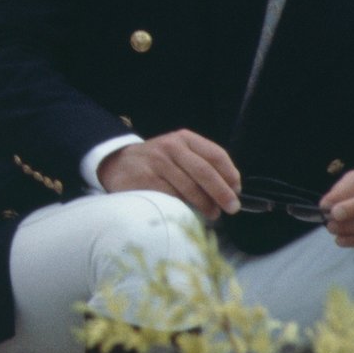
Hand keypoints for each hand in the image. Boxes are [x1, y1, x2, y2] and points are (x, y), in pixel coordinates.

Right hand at [97, 129, 241, 219]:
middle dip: (222, 192)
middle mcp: (171, 147)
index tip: (237, 190)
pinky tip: (190, 213)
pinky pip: (172, 196)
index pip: (216, 155)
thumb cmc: (156, 163)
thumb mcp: (177, 153)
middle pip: (205, 171)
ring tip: (213, 214)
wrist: (117, 163)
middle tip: (232, 208)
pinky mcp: (145, 179)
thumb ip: (200, 163)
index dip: (230, 174)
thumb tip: (230, 189)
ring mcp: (157, 162)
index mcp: (185, 138)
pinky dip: (184, 207)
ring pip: (190, 187)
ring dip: (206, 204)